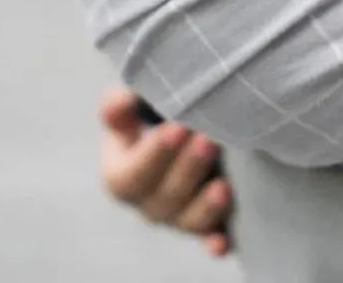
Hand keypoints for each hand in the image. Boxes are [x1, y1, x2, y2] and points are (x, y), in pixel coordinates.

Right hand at [99, 86, 230, 257]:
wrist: (178, 135)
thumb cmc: (147, 118)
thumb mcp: (129, 107)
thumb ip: (119, 105)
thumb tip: (123, 100)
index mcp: (121, 177)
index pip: (132, 176)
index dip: (154, 155)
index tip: (177, 128)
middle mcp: (148, 204)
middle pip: (166, 195)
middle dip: (189, 168)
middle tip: (208, 140)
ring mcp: (177, 218)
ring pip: (189, 220)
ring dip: (205, 206)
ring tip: (223, 186)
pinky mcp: (206, 225)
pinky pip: (210, 238)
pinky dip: (215, 242)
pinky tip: (223, 243)